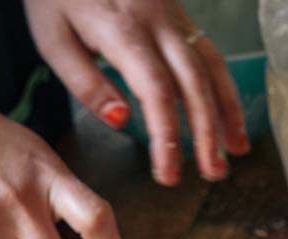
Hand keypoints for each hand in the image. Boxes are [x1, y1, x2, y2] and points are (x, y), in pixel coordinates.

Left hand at [23, 0, 249, 185]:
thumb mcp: (53, 37)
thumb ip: (86, 82)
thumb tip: (121, 121)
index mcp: (121, 29)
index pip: (155, 90)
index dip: (167, 135)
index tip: (168, 173)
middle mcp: (156, 21)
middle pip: (193, 81)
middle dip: (207, 132)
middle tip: (213, 173)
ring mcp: (173, 16)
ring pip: (210, 67)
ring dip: (227, 113)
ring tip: (234, 153)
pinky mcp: (180, 17)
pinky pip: (211, 55)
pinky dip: (225, 90)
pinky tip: (230, 121)